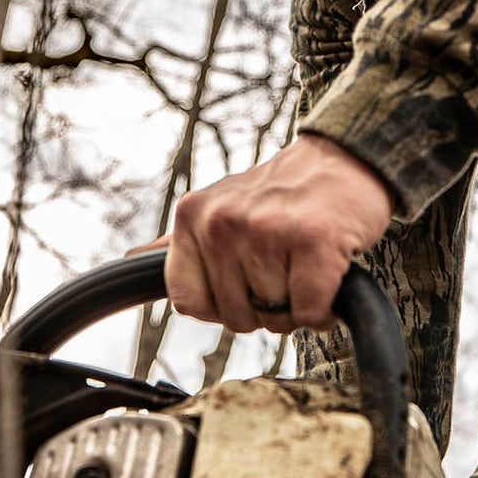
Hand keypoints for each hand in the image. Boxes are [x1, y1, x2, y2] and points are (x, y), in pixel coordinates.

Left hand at [163, 133, 392, 334]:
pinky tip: (328, 272)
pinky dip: (324, 308)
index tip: (246, 277)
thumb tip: (133, 256)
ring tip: (305, 260)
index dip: (221, 304)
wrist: (343, 160)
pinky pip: (311, 313)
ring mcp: (266, 229)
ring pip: (275, 318)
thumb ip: (179, 241)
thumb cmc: (284, 194)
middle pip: (235, 317)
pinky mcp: (313, 240)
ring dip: (298, 303)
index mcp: (192, 215)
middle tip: (284, 263)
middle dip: (266, 305)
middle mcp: (222, 221)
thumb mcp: (220, 207)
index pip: (186, 302)